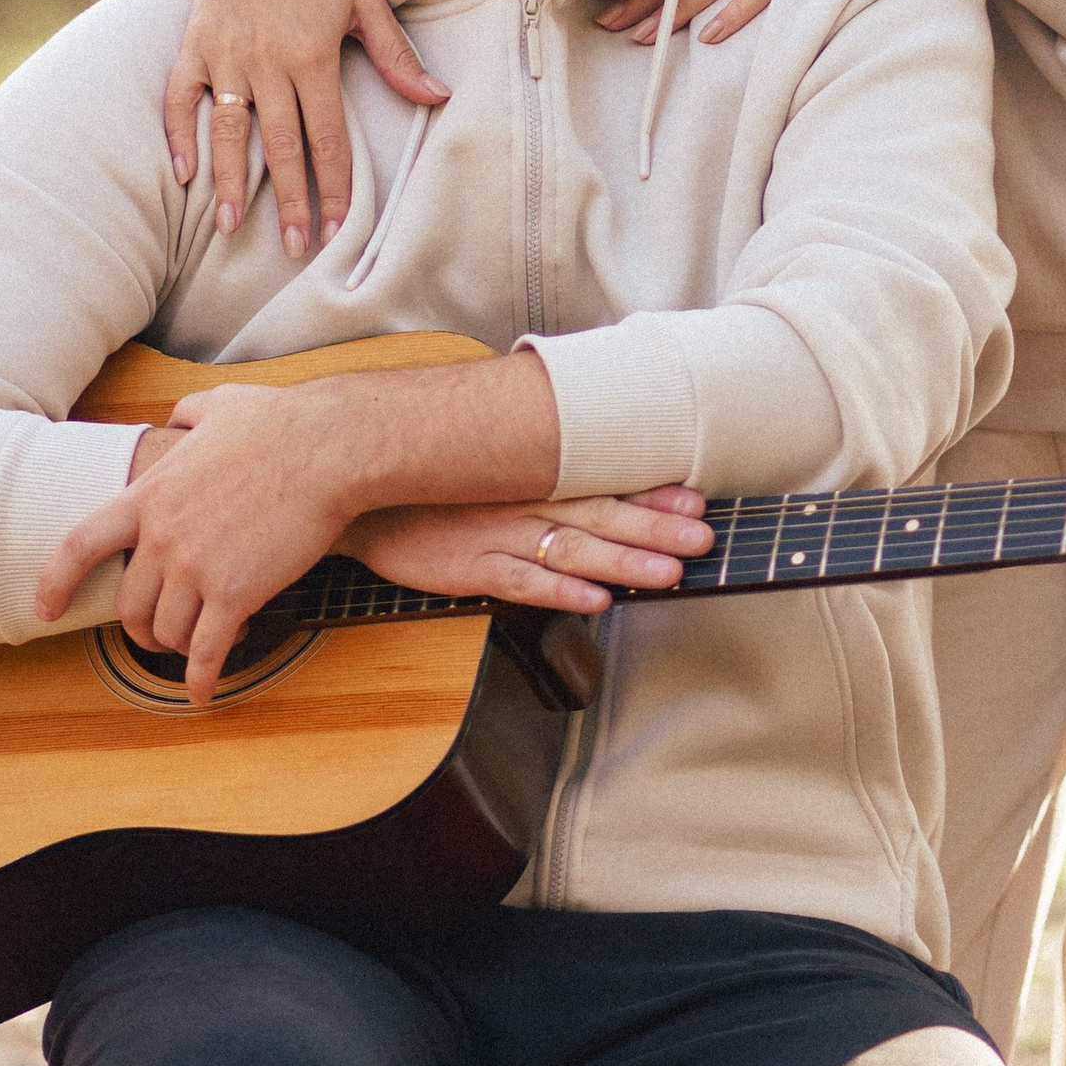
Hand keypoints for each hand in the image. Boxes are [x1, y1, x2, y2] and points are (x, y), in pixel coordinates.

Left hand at [36, 377, 368, 701]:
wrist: (328, 448)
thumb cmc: (281, 422)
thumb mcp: (218, 406)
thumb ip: (186, 416)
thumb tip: (179, 419)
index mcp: (150, 494)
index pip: (80, 545)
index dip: (56, 581)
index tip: (46, 607)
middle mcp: (162, 536)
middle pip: (129, 605)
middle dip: (140, 627)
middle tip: (157, 634)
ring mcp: (196, 568)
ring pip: (166, 632)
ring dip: (177, 647)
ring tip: (197, 647)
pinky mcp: (235, 593)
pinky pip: (206, 652)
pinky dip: (201, 679)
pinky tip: (204, 693)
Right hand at [164, 0, 444, 257]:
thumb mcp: (367, 1)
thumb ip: (397, 55)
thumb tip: (438, 98)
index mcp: (312, 55)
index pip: (326, 137)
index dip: (332, 185)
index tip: (335, 227)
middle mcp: (266, 61)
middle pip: (280, 145)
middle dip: (287, 201)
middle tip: (292, 246)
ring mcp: (225, 54)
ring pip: (227, 130)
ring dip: (229, 181)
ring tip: (230, 228)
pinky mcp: (195, 43)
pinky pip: (179, 96)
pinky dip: (178, 134)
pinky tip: (184, 173)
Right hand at [344, 487, 712, 615]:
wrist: (361, 492)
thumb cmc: (431, 482)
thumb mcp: (487, 466)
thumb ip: (536, 471)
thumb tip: (589, 473)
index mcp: (532, 476)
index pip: (602, 481)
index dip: (651, 491)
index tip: (697, 497)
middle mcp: (522, 501)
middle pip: (599, 515)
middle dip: (655, 528)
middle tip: (704, 537)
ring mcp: (496, 534)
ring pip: (571, 549)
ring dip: (623, 561)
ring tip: (668, 573)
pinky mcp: (468, 567)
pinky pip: (521, 582)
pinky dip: (559, 590)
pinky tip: (595, 600)